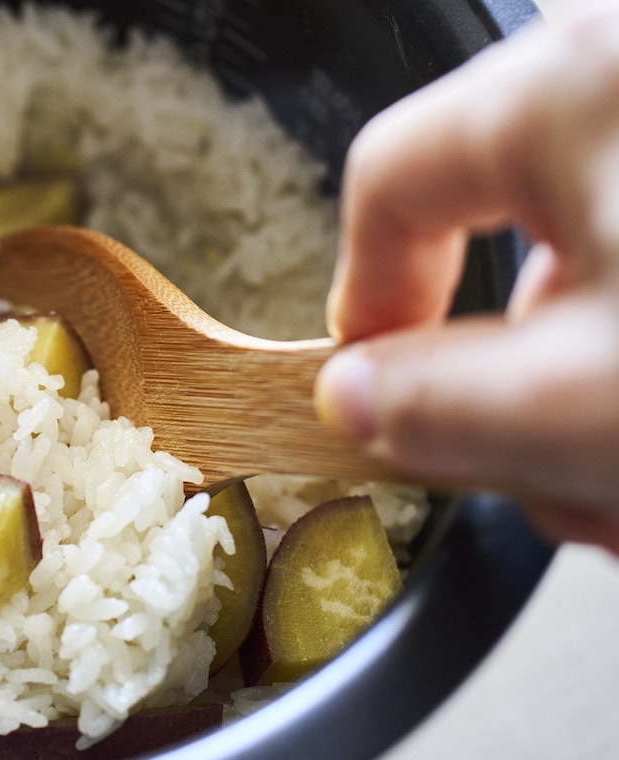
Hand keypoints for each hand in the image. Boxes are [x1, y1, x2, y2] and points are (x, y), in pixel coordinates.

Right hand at [315, 1, 618, 552]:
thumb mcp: (586, 406)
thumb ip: (436, 409)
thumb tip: (357, 402)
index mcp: (566, 89)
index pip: (389, 184)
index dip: (362, 302)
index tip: (370, 387)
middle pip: (508, 235)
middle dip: (521, 384)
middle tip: (557, 478)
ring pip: (604, 257)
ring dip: (602, 388)